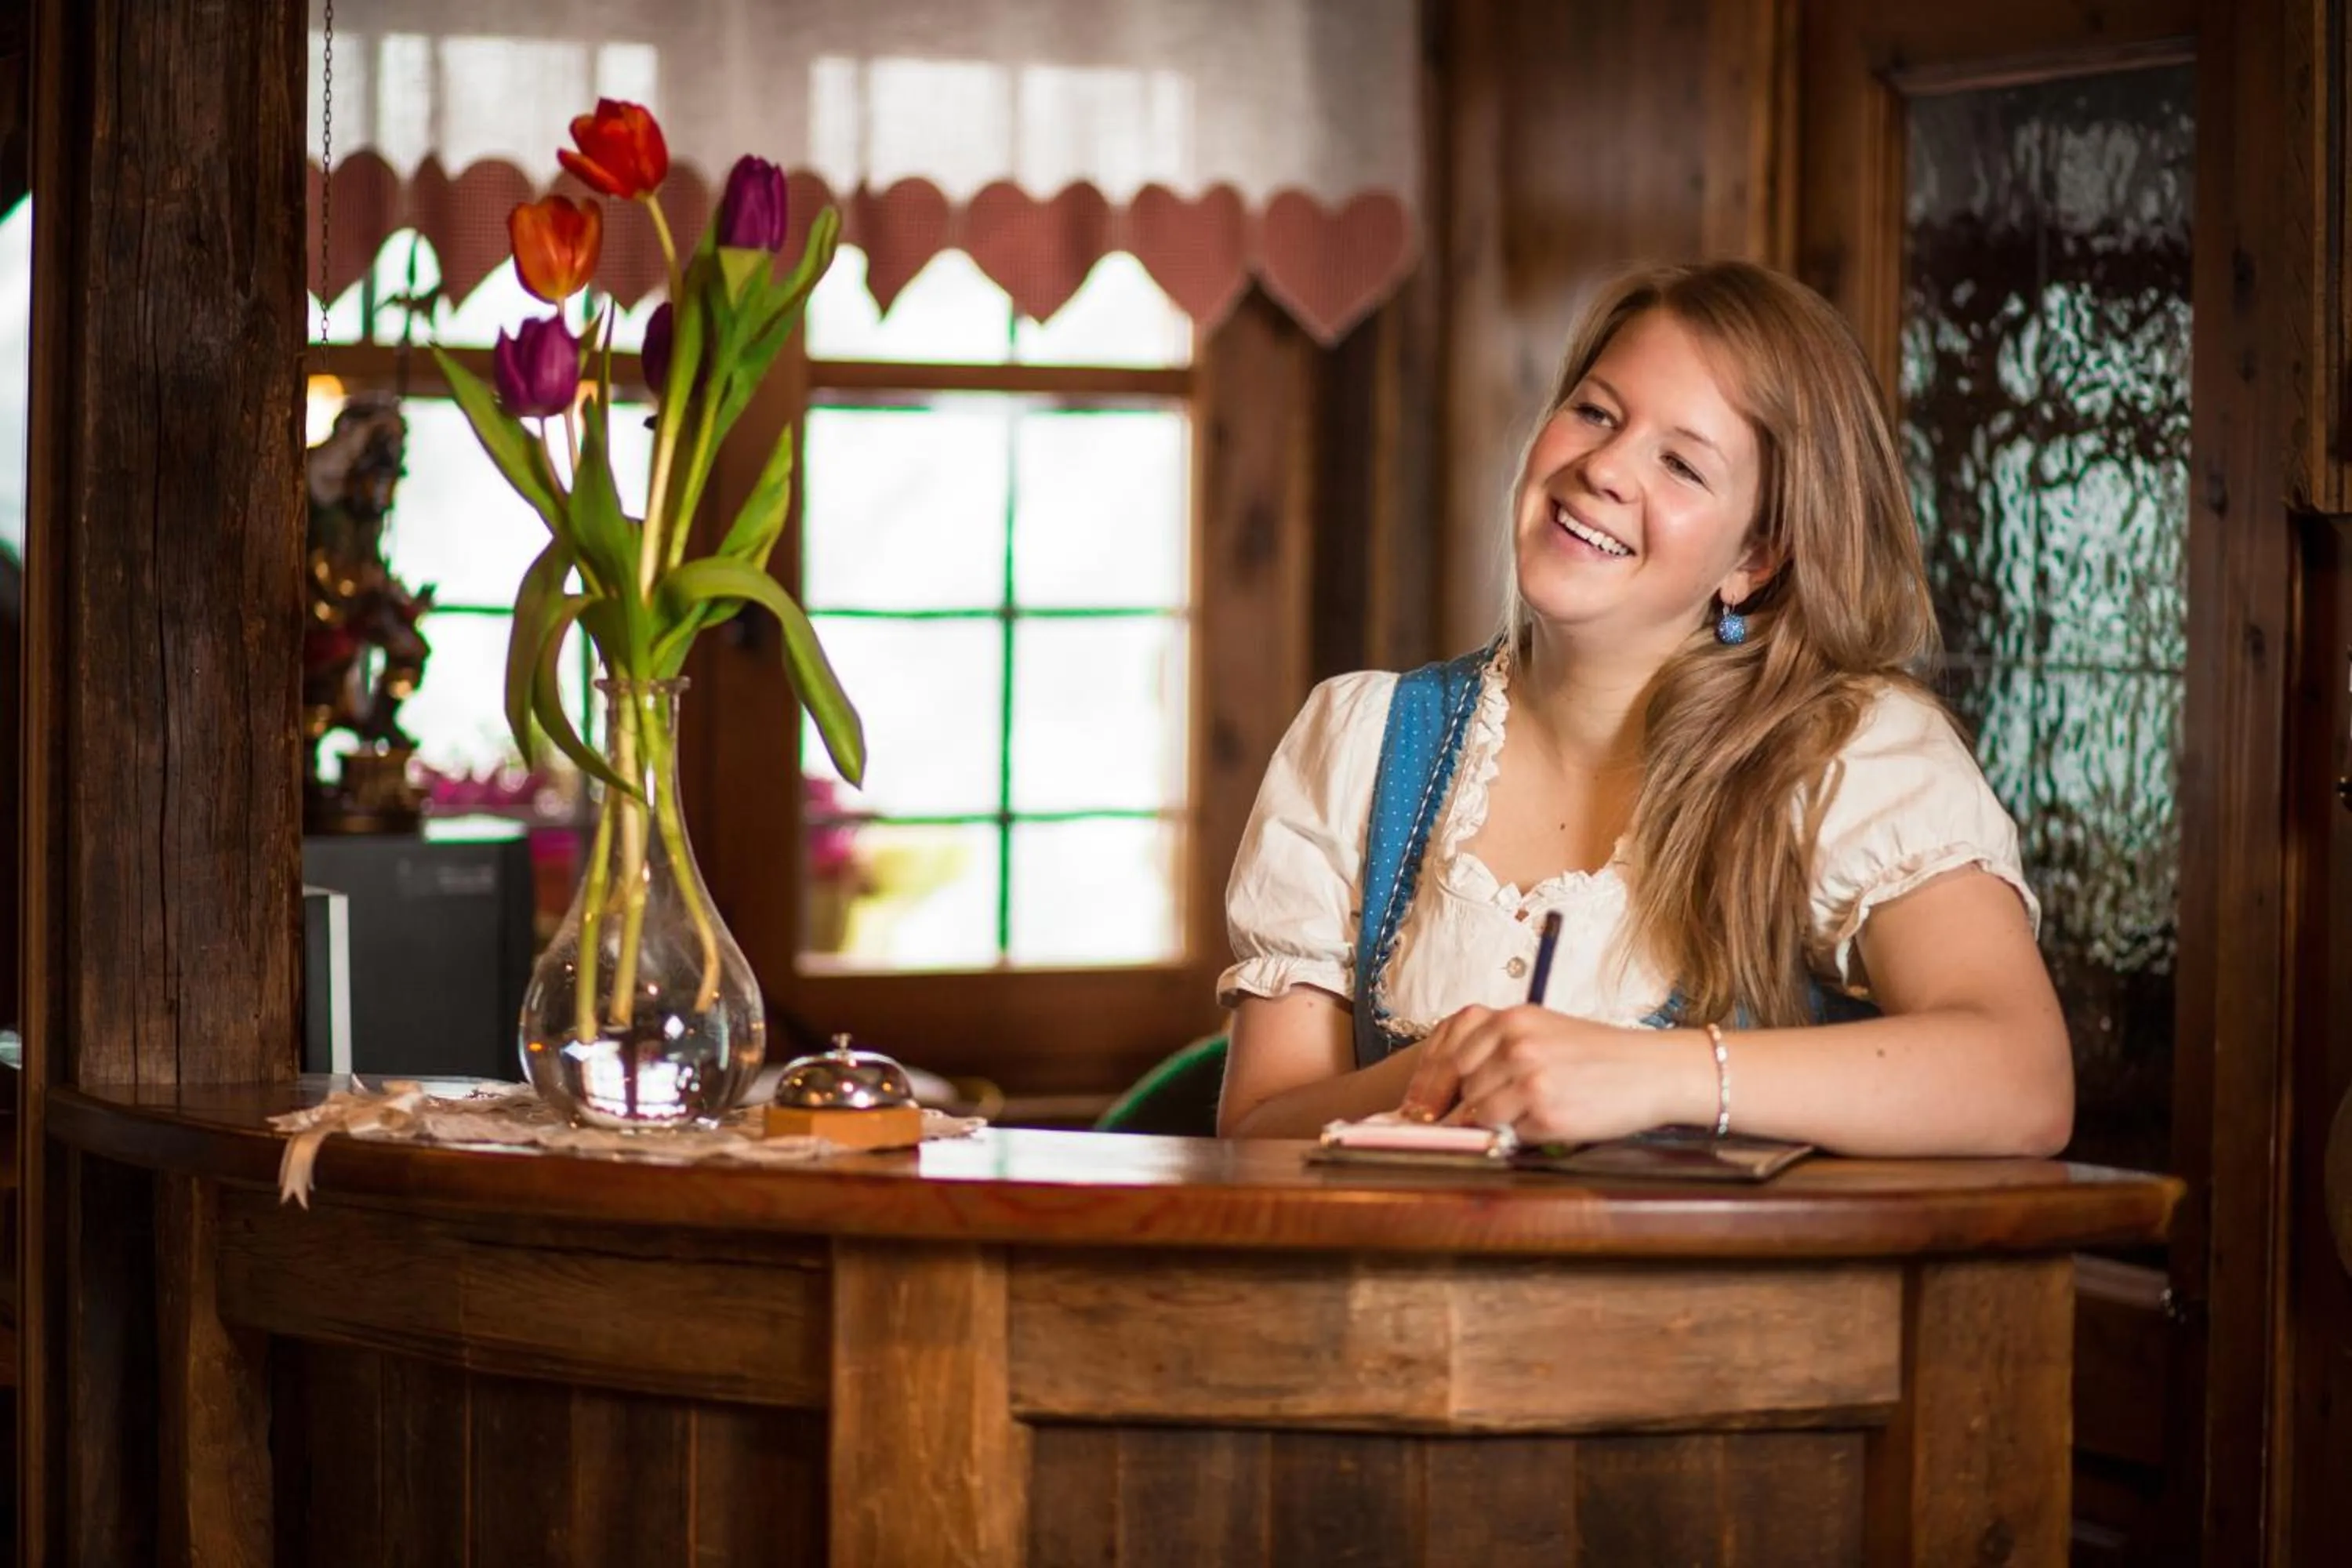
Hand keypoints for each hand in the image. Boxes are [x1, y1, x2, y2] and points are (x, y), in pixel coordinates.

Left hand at [1397, 1006, 1706, 1144]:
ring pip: (1477, 1111)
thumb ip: (1497, 1049)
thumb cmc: (1597, 1056)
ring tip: (1502, 1123)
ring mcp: (1530, 1077)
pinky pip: (1508, 1132)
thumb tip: (1450, 1087)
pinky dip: (1512, 1135)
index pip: (1446, 1048)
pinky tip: (1531, 1128)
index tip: (1414, 1105)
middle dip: (1441, 1107)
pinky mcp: (1545, 1112)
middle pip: (1455, 1081)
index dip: (1425, 1081)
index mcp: (1511, 1018)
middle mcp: (1516, 1043)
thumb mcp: (1544, 1031)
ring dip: (1482, 1123)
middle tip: (1429, 1127)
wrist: (1652, 1071)